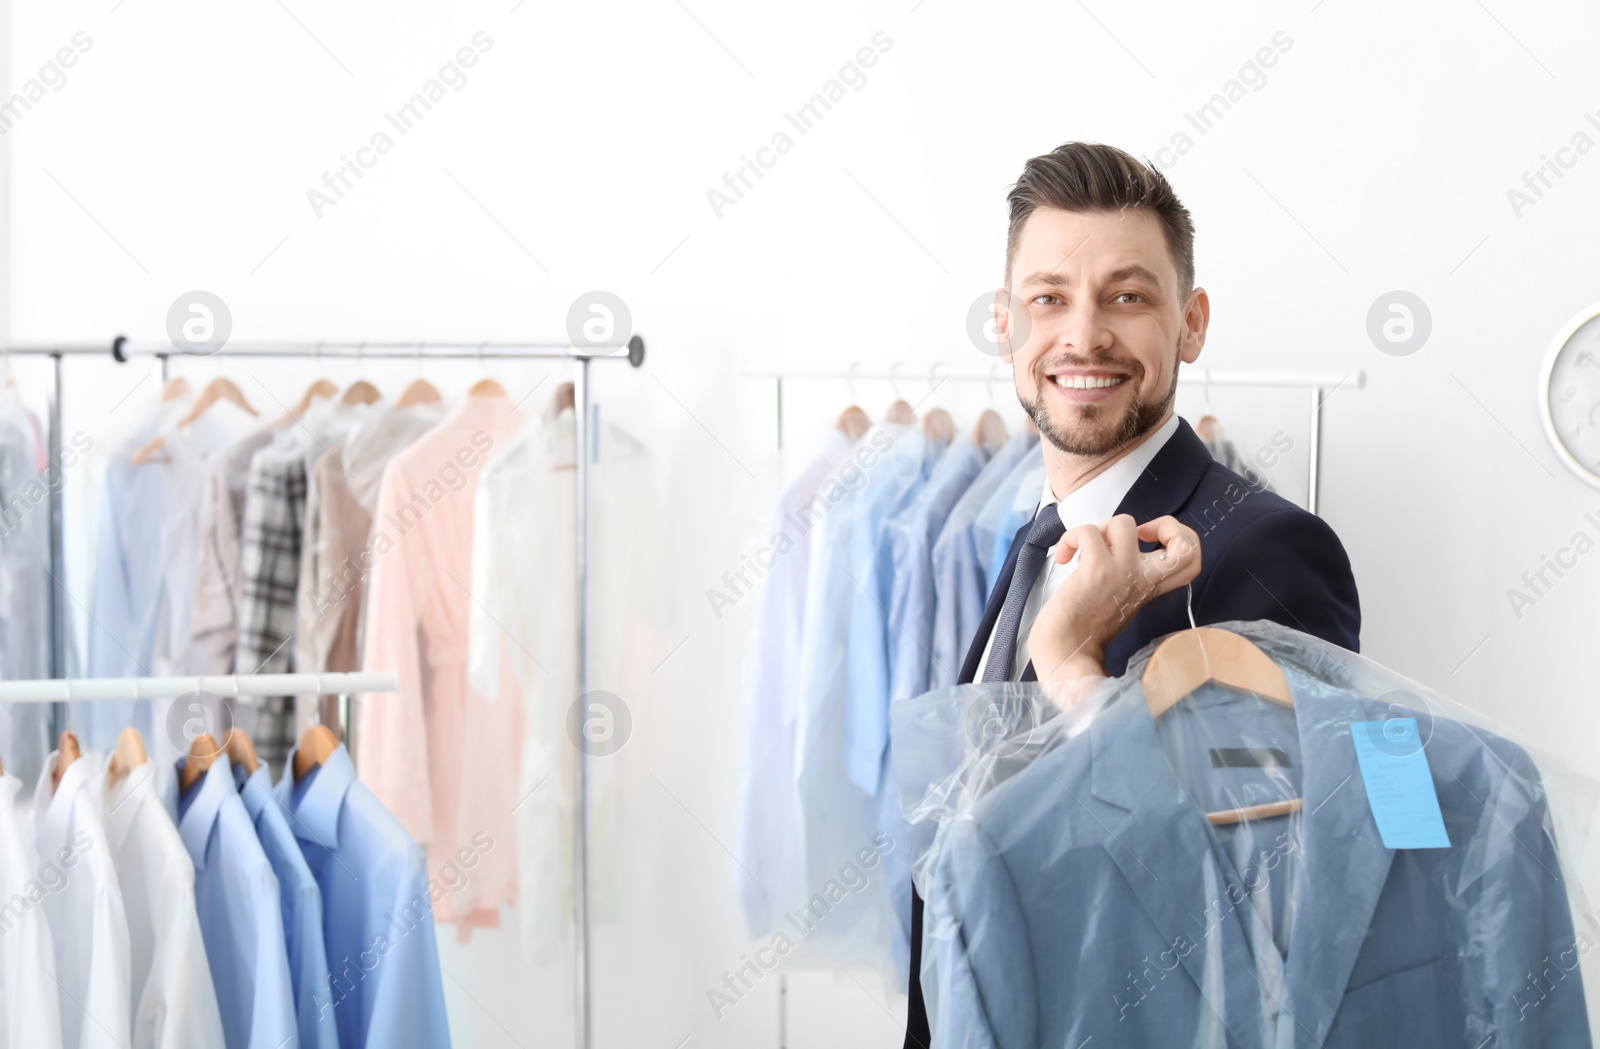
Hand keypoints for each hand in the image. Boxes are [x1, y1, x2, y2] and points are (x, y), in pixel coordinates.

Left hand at [1026, 514, 1200, 696]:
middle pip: (1188, 544)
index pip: (1192, 559)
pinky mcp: (1096, 570)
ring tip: (1087, 550)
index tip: (1150, 540)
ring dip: (1102, 528)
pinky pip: (1088, 532)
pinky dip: (1072, 537)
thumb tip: (1115, 544)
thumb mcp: (1120, 600)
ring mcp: (1122, 572)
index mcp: (1151, 587)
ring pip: (1125, 522)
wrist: (1065, 653)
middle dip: (1166, 523)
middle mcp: (1144, 579)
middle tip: (1135, 537)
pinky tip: (1065, 556)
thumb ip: (1128, 577)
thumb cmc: (1083, 627)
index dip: (1181, 537)